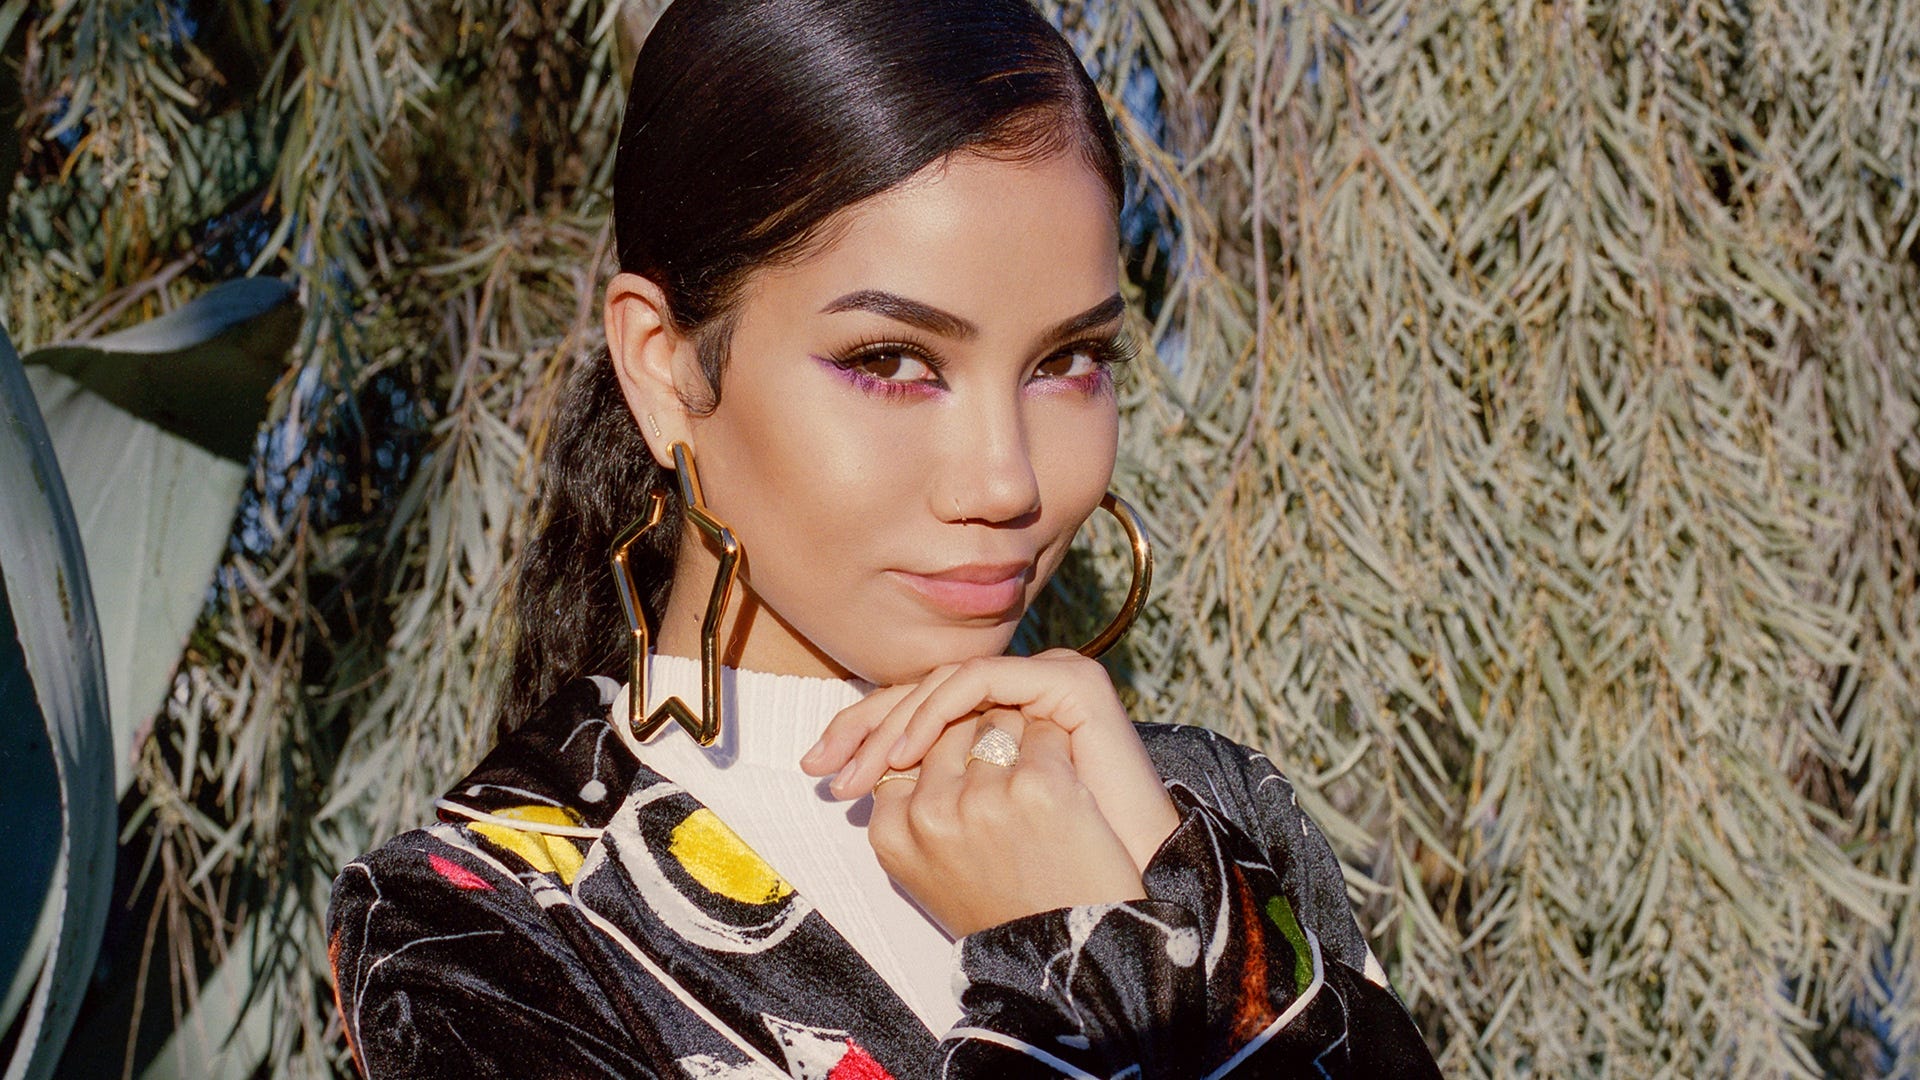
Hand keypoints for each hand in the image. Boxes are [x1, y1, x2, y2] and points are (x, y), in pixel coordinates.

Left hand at [803, 650, 1179, 871]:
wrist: (1119, 897)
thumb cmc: (1048, 872)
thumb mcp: (969, 829)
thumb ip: (927, 795)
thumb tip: (852, 781)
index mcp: (1000, 721)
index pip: (921, 707)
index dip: (865, 732)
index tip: (821, 771)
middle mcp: (1021, 694)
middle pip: (926, 689)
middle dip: (866, 727)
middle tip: (824, 767)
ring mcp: (1048, 681)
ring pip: (949, 680)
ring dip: (898, 719)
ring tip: (869, 765)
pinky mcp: (1068, 680)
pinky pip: (984, 678)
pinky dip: (939, 707)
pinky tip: (909, 750)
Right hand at [866, 709, 1145, 937]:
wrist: (1068, 953)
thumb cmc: (1004, 906)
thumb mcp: (931, 867)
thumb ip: (910, 808)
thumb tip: (906, 734)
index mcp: (894, 833)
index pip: (906, 747)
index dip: (942, 753)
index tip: (968, 780)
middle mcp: (932, 812)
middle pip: (951, 727)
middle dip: (978, 738)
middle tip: (1009, 789)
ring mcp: (984, 798)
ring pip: (997, 719)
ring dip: (1020, 739)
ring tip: (1034, 791)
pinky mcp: (1039, 787)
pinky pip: (1045, 732)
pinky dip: (1061, 751)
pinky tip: (1068, 788)